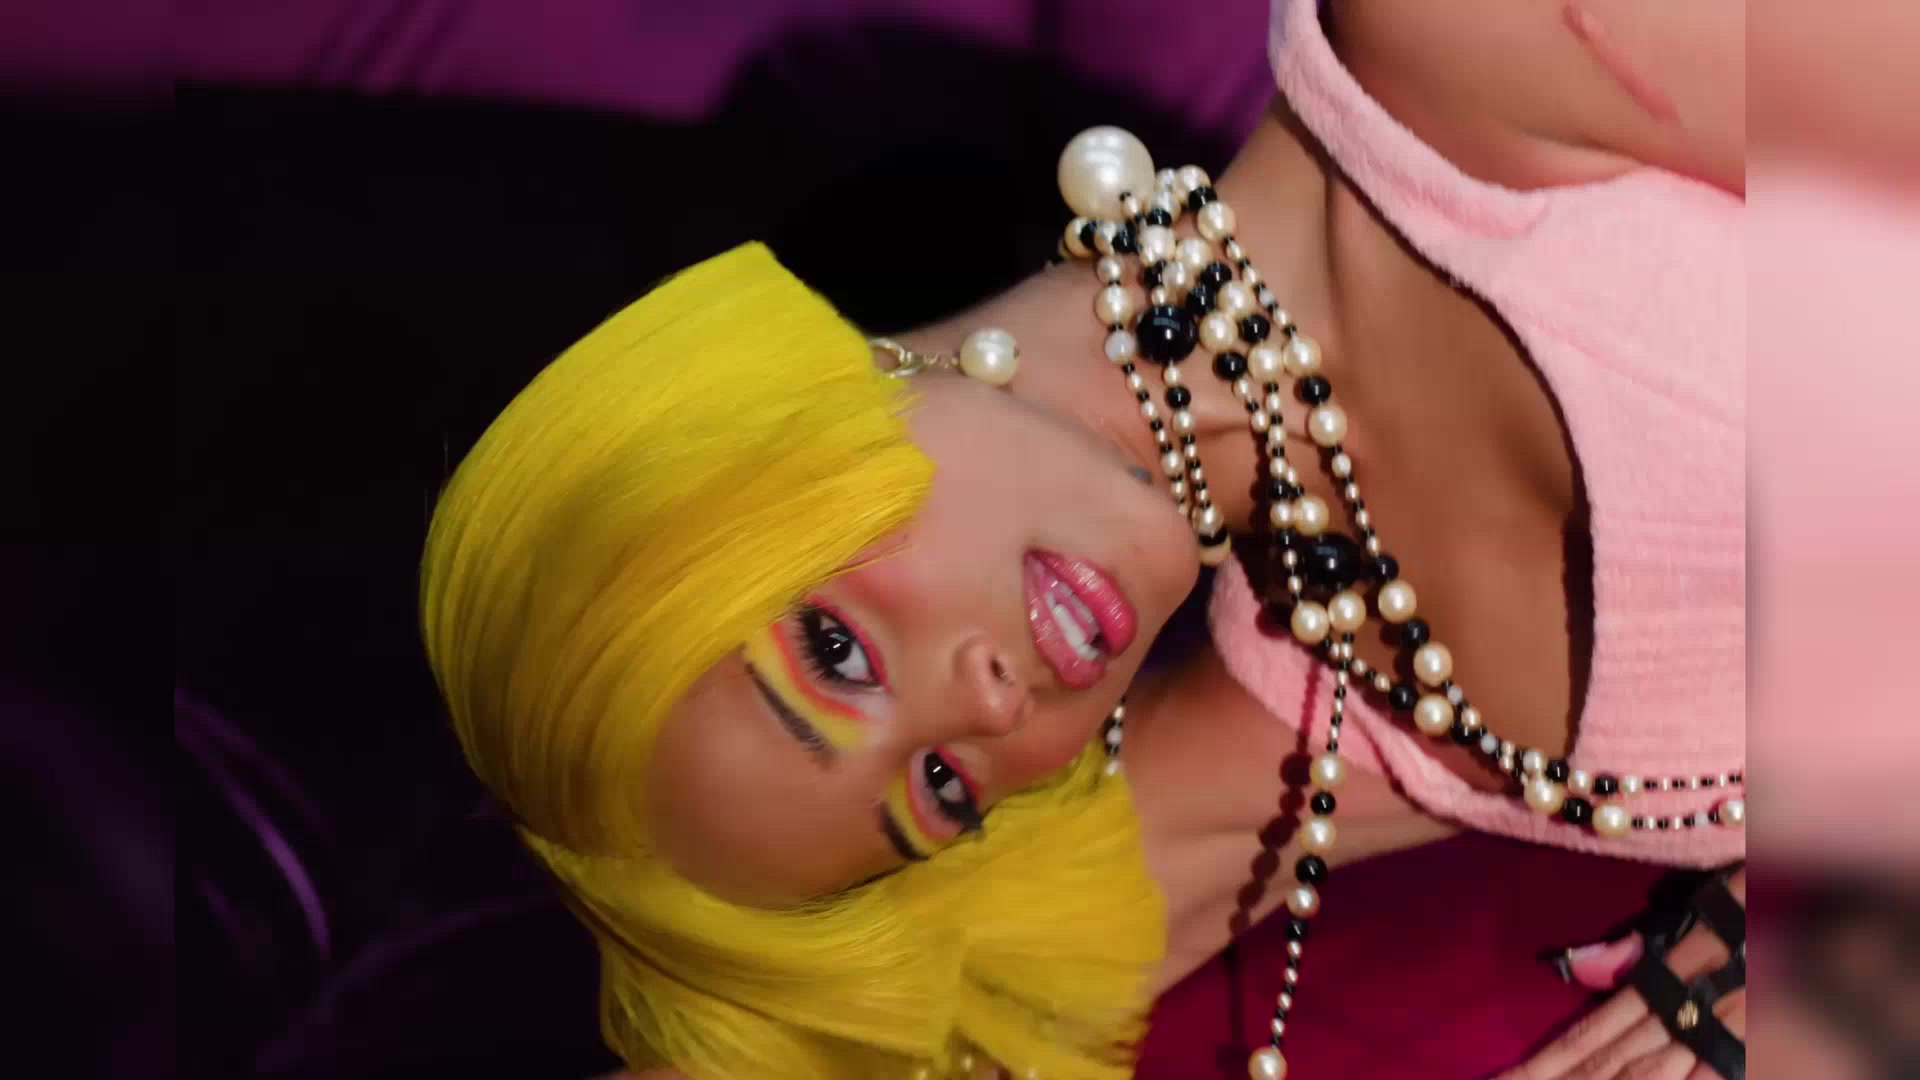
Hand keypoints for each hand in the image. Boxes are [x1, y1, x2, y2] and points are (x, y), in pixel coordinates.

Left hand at [1496, 871, 1744, 1079]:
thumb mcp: (1693, 908)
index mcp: (1660, 978)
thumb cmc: (1750, 898)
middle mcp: (1683, 1015)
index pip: (1589, 1036)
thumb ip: (1634, 947)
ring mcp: (1720, 1040)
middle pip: (1610, 1070)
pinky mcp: (1751, 1052)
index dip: (1544, 1066)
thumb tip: (1576, 967)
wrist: (1817, 905)